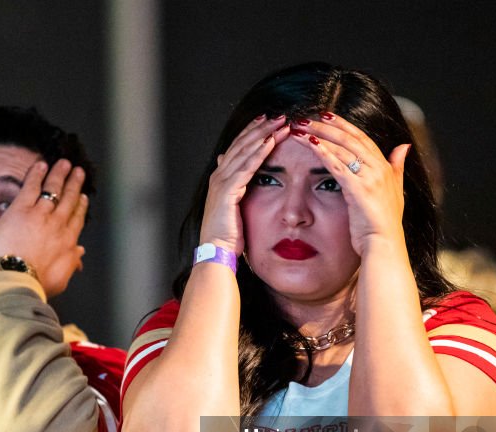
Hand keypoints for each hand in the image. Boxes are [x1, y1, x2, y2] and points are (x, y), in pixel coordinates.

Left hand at [0, 159, 89, 296]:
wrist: (16, 278)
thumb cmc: (36, 283)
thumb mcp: (61, 278)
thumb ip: (71, 262)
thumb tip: (80, 252)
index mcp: (67, 241)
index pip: (76, 218)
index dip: (80, 206)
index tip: (83, 197)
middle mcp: (57, 224)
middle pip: (68, 199)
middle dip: (74, 184)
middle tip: (78, 172)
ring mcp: (40, 214)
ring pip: (53, 189)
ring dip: (59, 174)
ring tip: (65, 163)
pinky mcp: (21, 209)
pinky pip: (31, 186)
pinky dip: (37, 174)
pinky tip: (40, 164)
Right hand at [200, 114, 290, 254]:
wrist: (216, 252)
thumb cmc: (229, 235)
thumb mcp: (235, 207)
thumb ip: (239, 189)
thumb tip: (243, 176)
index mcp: (221, 178)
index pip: (238, 147)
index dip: (253, 132)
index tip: (269, 120)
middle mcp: (219, 176)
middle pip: (241, 144)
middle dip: (260, 127)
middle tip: (278, 114)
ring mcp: (221, 182)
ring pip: (244, 151)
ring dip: (262, 135)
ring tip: (279, 123)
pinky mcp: (227, 192)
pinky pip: (246, 168)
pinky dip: (258, 153)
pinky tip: (271, 142)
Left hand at [291, 114, 409, 256]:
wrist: (384, 245)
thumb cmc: (383, 224)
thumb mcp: (394, 191)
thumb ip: (397, 167)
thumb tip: (403, 147)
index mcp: (385, 166)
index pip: (361, 137)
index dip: (342, 124)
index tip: (324, 114)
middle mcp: (379, 167)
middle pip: (349, 137)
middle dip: (326, 125)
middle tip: (305, 116)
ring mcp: (370, 177)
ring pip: (341, 147)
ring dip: (319, 135)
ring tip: (299, 126)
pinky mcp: (358, 188)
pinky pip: (337, 164)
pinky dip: (322, 152)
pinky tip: (308, 143)